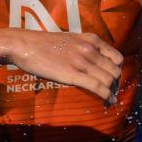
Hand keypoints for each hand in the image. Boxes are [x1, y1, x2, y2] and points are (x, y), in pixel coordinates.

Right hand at [0, 29, 123, 100]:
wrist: (23, 44)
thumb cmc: (43, 44)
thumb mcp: (70, 39)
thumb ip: (84, 47)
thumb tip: (92, 61)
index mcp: (91, 39)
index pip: (117, 58)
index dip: (117, 71)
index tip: (112, 80)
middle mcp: (90, 49)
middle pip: (115, 71)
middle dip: (116, 84)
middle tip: (110, 92)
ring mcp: (82, 61)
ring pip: (109, 80)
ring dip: (112, 92)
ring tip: (109, 99)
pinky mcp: (72, 74)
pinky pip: (98, 87)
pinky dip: (106, 96)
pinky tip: (107, 102)